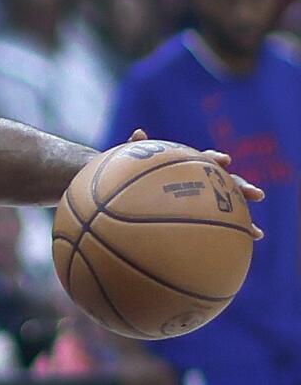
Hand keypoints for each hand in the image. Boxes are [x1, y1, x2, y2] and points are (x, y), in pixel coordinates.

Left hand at [127, 128, 264, 238]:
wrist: (126, 201)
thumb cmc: (127, 180)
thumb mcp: (128, 165)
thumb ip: (134, 149)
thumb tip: (139, 132)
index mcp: (189, 169)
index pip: (206, 160)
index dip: (215, 160)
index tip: (224, 161)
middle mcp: (202, 185)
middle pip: (228, 185)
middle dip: (243, 189)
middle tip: (257, 195)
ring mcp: (205, 204)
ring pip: (229, 212)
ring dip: (244, 222)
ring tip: (256, 234)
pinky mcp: (200, 222)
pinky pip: (216, 233)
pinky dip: (228, 240)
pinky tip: (237, 252)